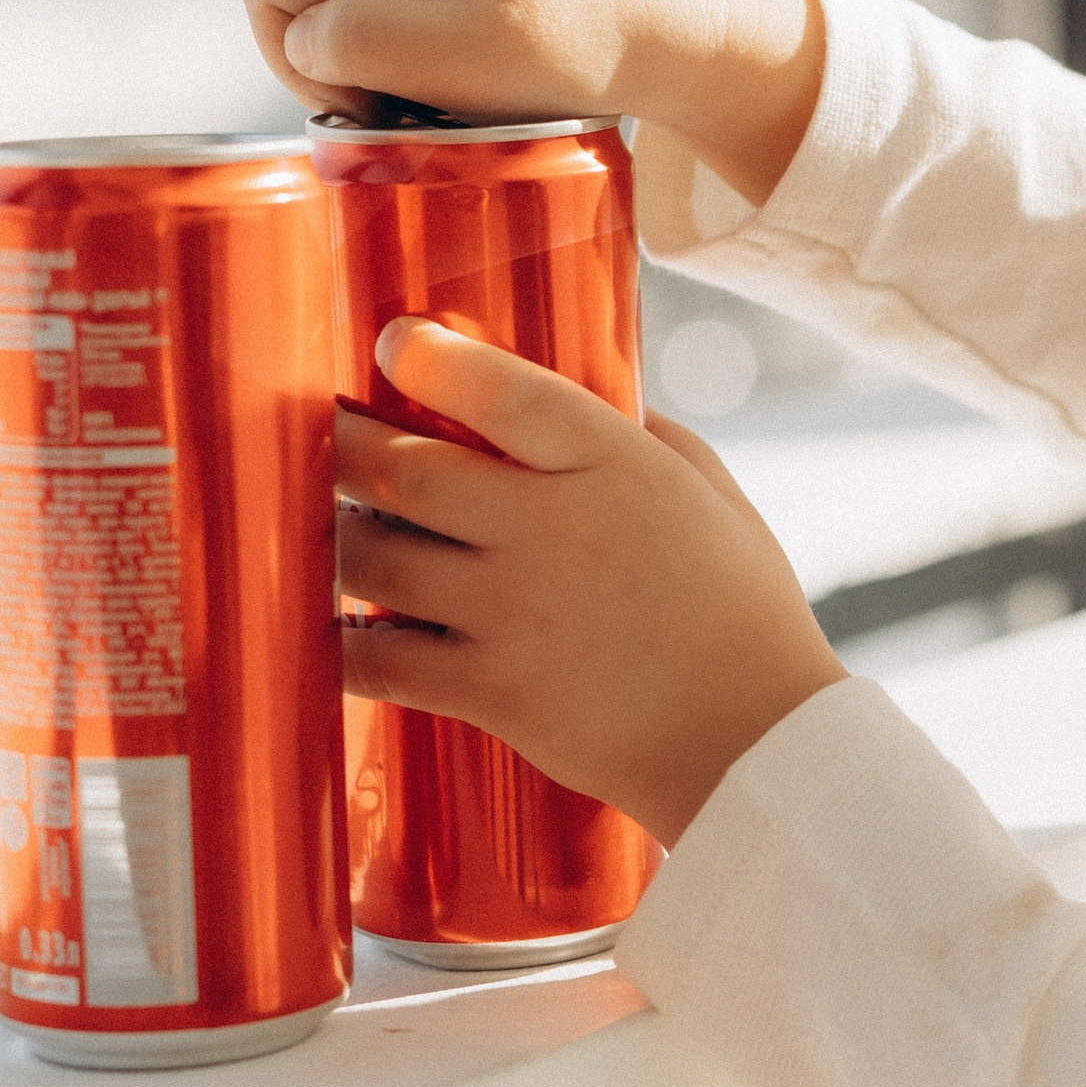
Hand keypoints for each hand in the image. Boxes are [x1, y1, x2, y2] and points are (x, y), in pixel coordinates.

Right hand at [245, 0, 825, 206]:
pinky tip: (479, 73)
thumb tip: (302, 31)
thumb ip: (366, 40)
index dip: (297, 66)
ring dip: (389, 60)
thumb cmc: (581, 45)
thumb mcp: (464, 58)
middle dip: (343, 65)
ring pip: (360, 1)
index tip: (372, 112)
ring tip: (456, 95)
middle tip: (417, 112)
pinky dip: (427, 46)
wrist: (682, 23)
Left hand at [337, 318, 846, 845]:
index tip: (397, 343)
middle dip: (348, 444)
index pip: (499, 389)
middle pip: (406, 466)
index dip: (431, 358)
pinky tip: (334, 628)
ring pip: (373, 557)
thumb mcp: (715, 497)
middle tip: (329, 437)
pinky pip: (376, 659)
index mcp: (614, 465)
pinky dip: (340, 641)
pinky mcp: (489, 690)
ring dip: (340, 538)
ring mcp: (510, 611)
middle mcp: (550, 527)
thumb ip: (647, 439)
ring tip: (339, 528)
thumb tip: (593, 400)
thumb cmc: (744, 615)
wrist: (755, 743)